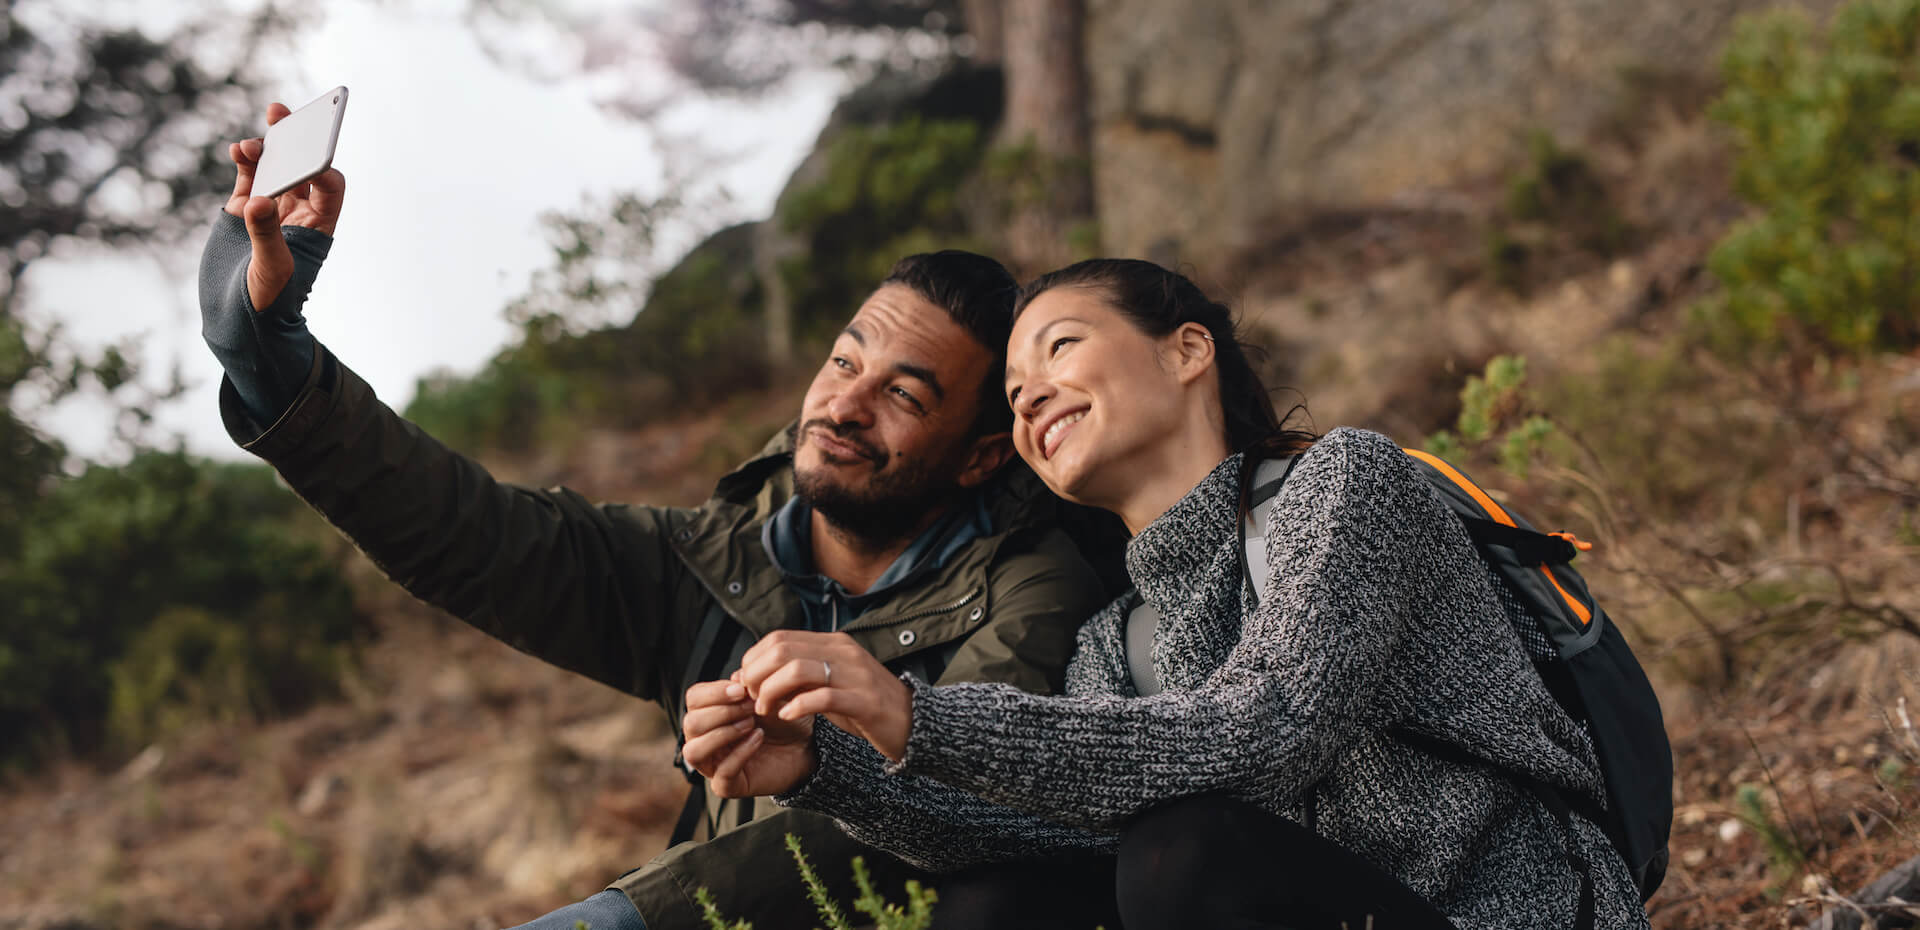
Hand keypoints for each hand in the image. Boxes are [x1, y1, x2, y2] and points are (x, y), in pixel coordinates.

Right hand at [224, 102, 345, 309]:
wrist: (238, 321)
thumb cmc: (268, 302)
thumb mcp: (271, 270)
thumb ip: (266, 235)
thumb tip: (258, 201)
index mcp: (318, 228)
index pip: (329, 188)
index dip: (320, 167)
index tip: (305, 154)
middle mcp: (298, 214)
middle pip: (302, 167)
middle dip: (294, 140)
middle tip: (281, 113)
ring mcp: (270, 210)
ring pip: (273, 168)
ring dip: (265, 149)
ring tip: (251, 144)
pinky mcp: (242, 211)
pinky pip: (248, 178)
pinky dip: (244, 162)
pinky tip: (238, 150)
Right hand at [682, 678, 817, 797]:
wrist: (805, 746)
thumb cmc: (781, 721)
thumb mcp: (769, 697)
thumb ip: (750, 687)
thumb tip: (737, 676)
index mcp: (709, 714)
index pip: (693, 699)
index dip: (713, 692)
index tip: (740, 689)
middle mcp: (704, 739)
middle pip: (690, 723)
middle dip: (722, 712)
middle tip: (750, 707)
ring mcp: (713, 764)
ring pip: (694, 751)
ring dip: (723, 733)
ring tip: (750, 723)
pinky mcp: (727, 785)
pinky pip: (722, 773)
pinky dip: (740, 753)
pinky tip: (758, 738)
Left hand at [738, 631, 913, 762]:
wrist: (912, 722)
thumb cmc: (864, 706)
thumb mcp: (829, 685)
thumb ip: (797, 677)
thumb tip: (750, 677)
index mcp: (833, 643)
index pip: (779, 638)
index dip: (754, 660)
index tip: (747, 684)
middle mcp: (843, 652)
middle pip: (782, 650)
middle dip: (757, 675)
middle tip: (752, 698)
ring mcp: (855, 675)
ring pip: (798, 670)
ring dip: (771, 692)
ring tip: (766, 710)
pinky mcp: (864, 701)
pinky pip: (823, 697)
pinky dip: (797, 706)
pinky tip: (788, 717)